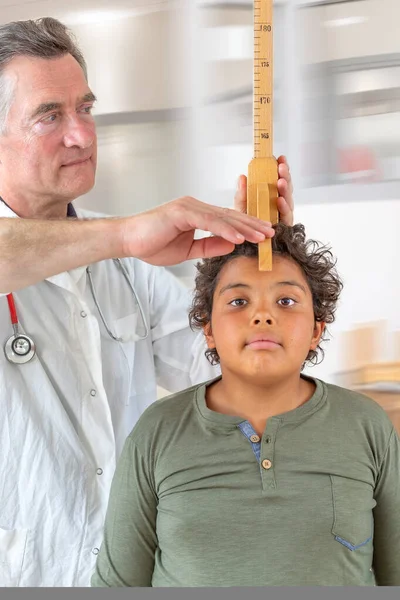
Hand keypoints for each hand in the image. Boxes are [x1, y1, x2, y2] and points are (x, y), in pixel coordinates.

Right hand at [121, 196, 274, 265]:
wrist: (128, 241)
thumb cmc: (152, 244)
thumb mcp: (188, 250)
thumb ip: (209, 246)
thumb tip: (231, 246)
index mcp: (197, 214)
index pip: (227, 221)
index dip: (247, 228)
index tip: (263, 236)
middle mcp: (195, 207)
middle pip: (229, 216)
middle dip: (252, 225)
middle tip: (271, 233)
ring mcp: (189, 207)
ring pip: (222, 217)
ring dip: (243, 227)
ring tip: (261, 236)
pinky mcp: (181, 211)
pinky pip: (208, 222)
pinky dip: (224, 230)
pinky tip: (238, 238)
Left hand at [234, 155, 293, 225]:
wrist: (245, 243)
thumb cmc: (246, 225)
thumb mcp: (242, 207)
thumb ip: (242, 194)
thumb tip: (242, 176)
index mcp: (271, 196)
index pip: (279, 179)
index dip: (281, 168)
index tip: (281, 158)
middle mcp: (280, 204)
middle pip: (286, 187)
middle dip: (285, 176)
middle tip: (281, 167)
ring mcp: (283, 215)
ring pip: (288, 199)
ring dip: (285, 189)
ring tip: (281, 181)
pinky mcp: (285, 226)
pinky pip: (286, 216)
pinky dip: (283, 207)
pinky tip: (279, 200)